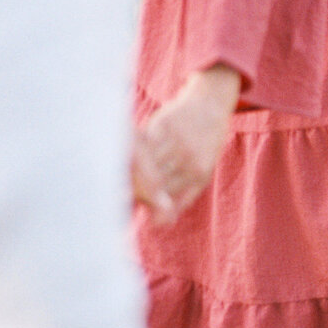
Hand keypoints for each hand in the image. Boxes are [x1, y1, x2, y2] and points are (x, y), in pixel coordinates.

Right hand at [135, 65, 241, 216]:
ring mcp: (175, 141)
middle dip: (136, 193)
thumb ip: (182, 197)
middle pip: (153, 184)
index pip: (167, 198)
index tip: (135, 210)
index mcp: (200, 173)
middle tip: (120, 196)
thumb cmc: (204, 143)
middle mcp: (189, 159)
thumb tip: (160, 223)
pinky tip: (120, 157)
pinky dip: (129, 154)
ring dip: (129, 175)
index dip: (149, 205)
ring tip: (116, 180)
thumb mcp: (202, 171)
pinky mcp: (162, 126)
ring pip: (144, 166)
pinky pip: (140, 145)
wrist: (210, 104)